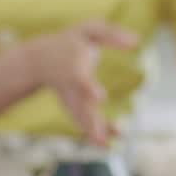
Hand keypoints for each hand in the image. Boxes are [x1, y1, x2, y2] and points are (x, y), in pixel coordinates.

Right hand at [23, 20, 138, 146]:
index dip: (89, 88)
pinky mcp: (73, 106)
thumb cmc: (69, 42)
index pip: (81, 80)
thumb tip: (137, 41)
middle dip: (89, 121)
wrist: (37, 60)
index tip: (100, 98)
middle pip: (80, 106)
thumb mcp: (88, 30)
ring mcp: (71, 99)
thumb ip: (111, 34)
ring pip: (81, 117)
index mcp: (74, 68)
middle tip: (99, 137)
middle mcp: (72, 88)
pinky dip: (94, 131)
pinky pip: (84, 121)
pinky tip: (106, 143)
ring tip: (104, 144)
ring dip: (92, 131)